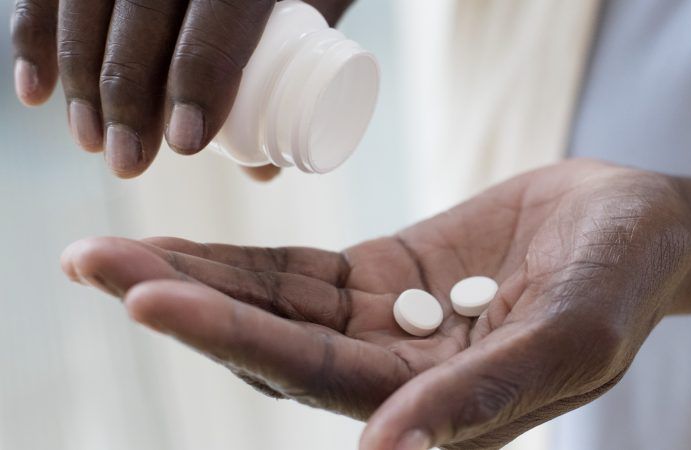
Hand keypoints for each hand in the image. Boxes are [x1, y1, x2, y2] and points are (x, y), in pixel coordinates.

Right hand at [10, 0, 352, 177]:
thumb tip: (261, 171)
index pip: (222, 15)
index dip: (200, 80)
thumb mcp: (319, 10)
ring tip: (89, 141)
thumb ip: (299, 80)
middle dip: (127, 94)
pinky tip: (37, 92)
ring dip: (80, 76)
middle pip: (145, 12)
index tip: (184, 144)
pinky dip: (33, 36)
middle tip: (129, 162)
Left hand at [61, 159, 690, 448]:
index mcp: (433, 403)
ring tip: (108, 252)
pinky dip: (240, 260)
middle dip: (181, 302)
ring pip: (270, 305)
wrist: (638, 225)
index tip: (148, 298)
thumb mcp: (569, 339)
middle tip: (90, 263)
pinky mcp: (383, 276)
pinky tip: (184, 248)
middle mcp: (393, 372)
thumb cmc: (623, 284)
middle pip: (268, 340)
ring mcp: (382, 322)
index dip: (230, 336)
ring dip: (194, 278)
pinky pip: (299, 272)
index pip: (310, 375)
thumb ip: (481, 395)